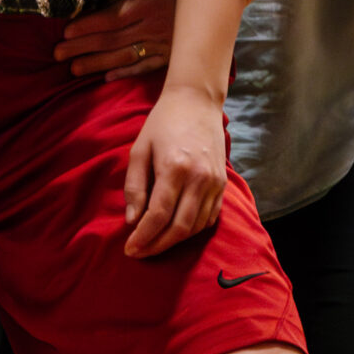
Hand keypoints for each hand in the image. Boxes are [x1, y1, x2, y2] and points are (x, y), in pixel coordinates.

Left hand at [59, 0, 177, 80]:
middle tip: (57, 54)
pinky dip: (127, 73)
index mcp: (151, 2)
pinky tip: (107, 78)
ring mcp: (165, 44)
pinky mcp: (174, 55)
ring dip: (98, 64)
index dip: (88, 25)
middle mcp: (155, 26)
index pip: (113, 17)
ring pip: (125, 57)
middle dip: (83, 48)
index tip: (65, 31)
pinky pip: (147, 68)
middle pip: (112, 40)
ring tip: (73, 69)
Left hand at [120, 85, 226, 258]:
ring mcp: (215, 182)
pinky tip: (177, 232)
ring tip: (155, 244)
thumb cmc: (163, 123)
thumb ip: (134, 186)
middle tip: (140, 253)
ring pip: (196, 227)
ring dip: (174, 241)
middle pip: (179, 228)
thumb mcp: (140, 149)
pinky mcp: (223, 183)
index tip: (129, 249)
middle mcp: (199, 178)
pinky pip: (210, 217)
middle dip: (157, 246)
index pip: (158, 215)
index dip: (143, 237)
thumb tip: (133, 221)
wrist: (197, 101)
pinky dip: (193, 230)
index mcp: (175, 167)